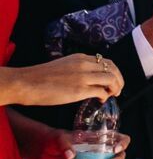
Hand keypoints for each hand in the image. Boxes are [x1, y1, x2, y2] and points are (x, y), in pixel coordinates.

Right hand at [1, 52, 122, 106]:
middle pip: (113, 69)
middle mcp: (85, 64)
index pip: (106, 61)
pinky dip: (105, 96)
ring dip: (115, 88)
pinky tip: (101, 100)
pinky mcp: (79, 90)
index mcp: (81, 58)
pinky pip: (101, 91)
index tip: (114, 79)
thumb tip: (88, 79)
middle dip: (119, 80)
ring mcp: (83, 77)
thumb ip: (77, 69)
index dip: (114, 71)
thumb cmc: (40, 77)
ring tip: (112, 95)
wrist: (26, 83)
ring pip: (111, 79)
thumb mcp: (64, 66)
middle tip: (118, 89)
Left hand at [43, 131, 130, 158]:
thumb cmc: (55, 140)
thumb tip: (70, 155)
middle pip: (119, 155)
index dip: (122, 143)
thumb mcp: (60, 139)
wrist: (44, 150)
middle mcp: (100, 152)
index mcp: (98, 140)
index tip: (115, 149)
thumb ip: (65, 145)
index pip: (118, 138)